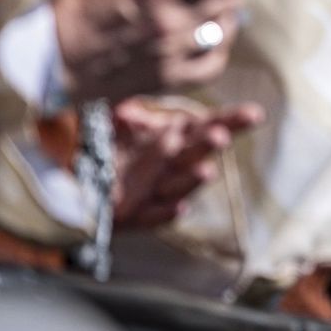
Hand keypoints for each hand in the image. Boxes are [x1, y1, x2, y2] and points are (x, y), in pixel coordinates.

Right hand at [54, 0, 267, 103]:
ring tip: (213, 3)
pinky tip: (210, 36)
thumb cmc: (76, 7)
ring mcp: (172, 52)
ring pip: (226, 28)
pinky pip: (215, 63)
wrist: (50, 62)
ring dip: (228, 12)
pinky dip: (220, 47)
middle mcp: (170, 21)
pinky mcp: (169, 78)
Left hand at [112, 98, 262, 229]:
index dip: (231, 120)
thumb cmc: (106, 150)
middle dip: (209, 145)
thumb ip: (126, 117)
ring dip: (193, 179)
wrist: (76, 188)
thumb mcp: (113, 125)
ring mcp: (156, 192)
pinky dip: (166, 214)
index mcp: (174, 138)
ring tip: (206, 171)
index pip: (207, 126)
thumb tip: (128, 113)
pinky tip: (179, 209)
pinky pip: (154, 217)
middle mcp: (171, 165)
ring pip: (180, 185)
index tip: (254, 115)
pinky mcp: (137, 216)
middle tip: (220, 137)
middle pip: (197, 153)